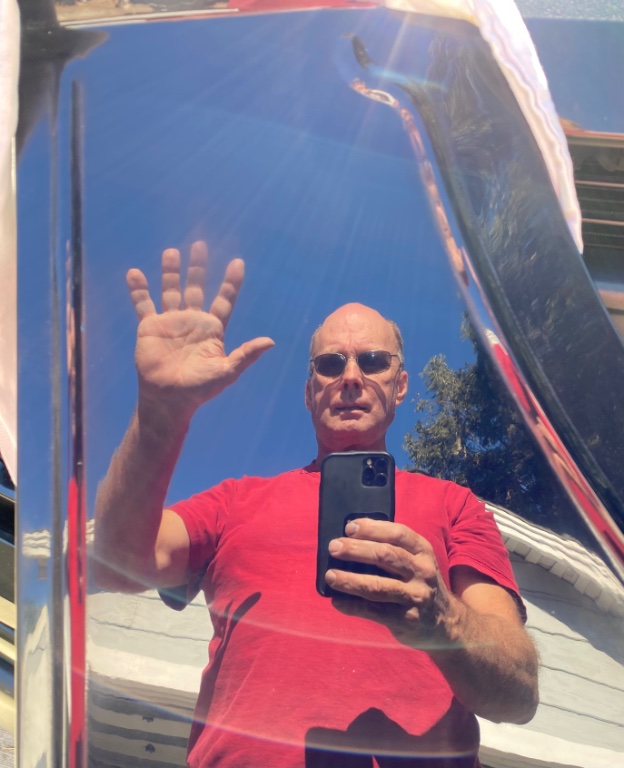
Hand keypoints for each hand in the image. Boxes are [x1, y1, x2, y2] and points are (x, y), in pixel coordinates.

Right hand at [127, 242, 273, 418]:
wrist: (168, 399)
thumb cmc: (199, 389)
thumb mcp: (226, 372)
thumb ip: (246, 355)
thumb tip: (270, 341)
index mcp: (212, 329)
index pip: (224, 300)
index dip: (231, 282)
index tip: (237, 263)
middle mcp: (192, 321)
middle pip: (196, 288)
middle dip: (198, 268)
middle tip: (200, 245)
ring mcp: (170, 322)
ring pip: (171, 290)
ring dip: (170, 272)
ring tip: (171, 252)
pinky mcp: (149, 327)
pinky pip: (143, 304)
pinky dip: (138, 290)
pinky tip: (134, 273)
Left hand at [325, 518, 450, 645]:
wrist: (446, 623)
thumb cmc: (418, 584)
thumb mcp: (416, 562)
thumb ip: (392, 550)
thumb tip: (350, 539)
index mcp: (422, 551)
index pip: (398, 533)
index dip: (372, 528)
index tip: (349, 527)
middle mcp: (422, 572)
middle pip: (385, 556)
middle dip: (356, 549)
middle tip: (333, 547)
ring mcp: (415, 596)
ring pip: (377, 586)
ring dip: (350, 579)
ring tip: (330, 576)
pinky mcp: (407, 619)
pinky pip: (374, 611)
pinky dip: (352, 605)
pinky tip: (337, 601)